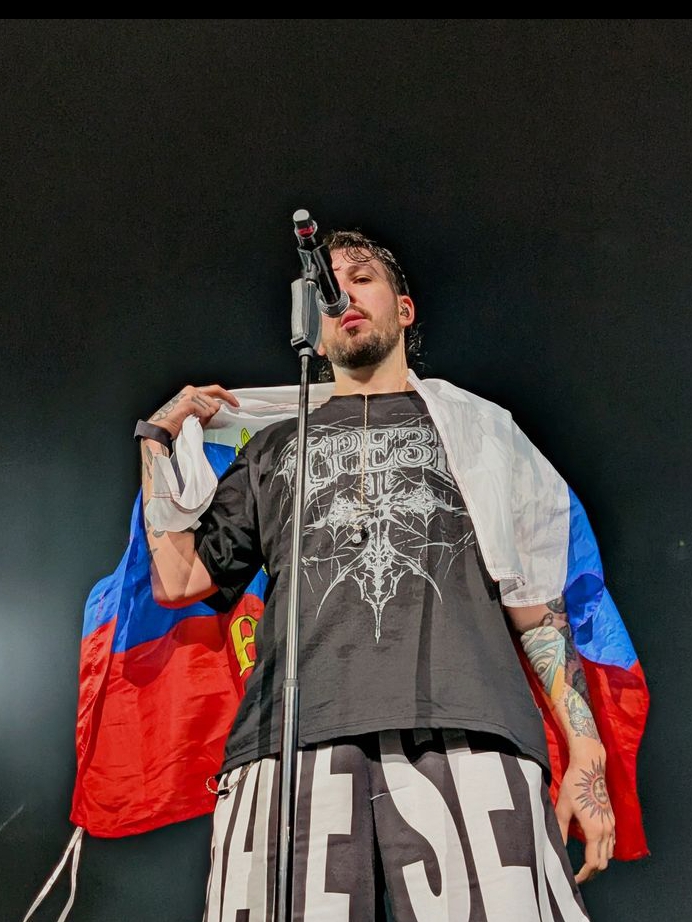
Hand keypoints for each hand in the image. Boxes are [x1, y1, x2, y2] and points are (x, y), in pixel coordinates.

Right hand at [147, 384, 238, 439]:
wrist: (161, 429)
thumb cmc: (176, 423)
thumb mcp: (194, 414)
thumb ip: (206, 410)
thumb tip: (217, 410)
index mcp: (192, 391)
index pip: (214, 389)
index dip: (227, 395)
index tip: (235, 403)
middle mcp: (192, 390)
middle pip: (215, 396)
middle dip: (219, 406)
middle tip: (229, 409)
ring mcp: (190, 395)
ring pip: (212, 406)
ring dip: (206, 417)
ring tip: (194, 421)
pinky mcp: (189, 402)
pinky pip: (206, 412)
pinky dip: (202, 419)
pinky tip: (192, 420)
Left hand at [555, 748, 614, 883]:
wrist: (589, 767)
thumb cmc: (574, 785)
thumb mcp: (563, 809)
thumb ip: (560, 831)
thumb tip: (556, 849)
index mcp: (595, 831)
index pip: (593, 863)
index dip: (583, 874)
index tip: (573, 878)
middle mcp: (607, 830)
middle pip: (603, 862)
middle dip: (591, 871)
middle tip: (577, 874)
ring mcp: (611, 824)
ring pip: (609, 853)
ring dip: (599, 860)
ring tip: (583, 862)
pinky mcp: (611, 817)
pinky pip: (612, 841)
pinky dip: (604, 849)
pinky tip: (592, 845)